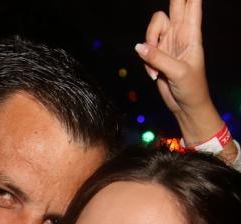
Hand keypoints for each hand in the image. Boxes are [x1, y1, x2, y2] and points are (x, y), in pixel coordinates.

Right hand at [135, 0, 225, 148]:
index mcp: (192, 35)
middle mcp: (180, 35)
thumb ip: (158, 58)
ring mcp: (168, 45)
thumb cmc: (191, 87)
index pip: (193, 7)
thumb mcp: (177, 72)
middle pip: (175, 7)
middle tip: (171, 1)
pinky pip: (145, 49)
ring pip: (154, 28)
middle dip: (174, 1)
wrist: (185, 105)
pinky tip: (154, 74)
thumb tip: (139, 46)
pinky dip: (145, 61)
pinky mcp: (157, 56)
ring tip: (154, 65)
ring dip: (149, 43)